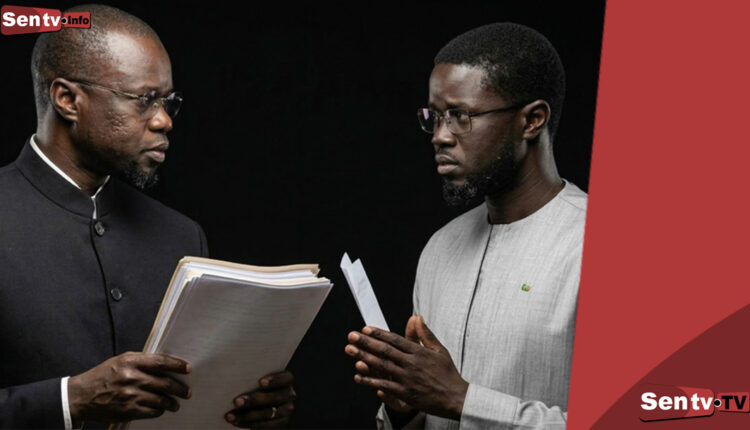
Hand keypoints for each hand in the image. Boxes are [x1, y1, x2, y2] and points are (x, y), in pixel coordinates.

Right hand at [68, 352, 190, 423]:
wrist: (80, 396)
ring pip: (160, 400)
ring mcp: (130, 395)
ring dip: (171, 403)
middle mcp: (131, 378)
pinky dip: (159, 411)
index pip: (161, 362)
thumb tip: (164, 364)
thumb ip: (141, 361)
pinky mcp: (128, 410)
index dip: (177, 365)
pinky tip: (161, 410)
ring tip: (175, 404)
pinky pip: (151, 412)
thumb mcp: (120, 361)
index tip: (188, 368)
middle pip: (165, 383)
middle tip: (187, 392)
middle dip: (180, 389)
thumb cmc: (103, 376)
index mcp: (130, 362)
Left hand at [224, 370, 295, 427]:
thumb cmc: (251, 382)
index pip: (285, 378)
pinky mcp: (280, 423)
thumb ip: (250, 374)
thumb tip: (232, 368)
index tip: (260, 382)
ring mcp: (286, 410)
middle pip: (274, 398)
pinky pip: (265, 426)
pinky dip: (248, 424)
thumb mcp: (254, 376)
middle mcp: (289, 394)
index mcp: (286, 379)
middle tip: (236, 401)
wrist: (254, 402)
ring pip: (268, 414)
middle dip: (254, 400)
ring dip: (247, 415)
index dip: (274, 380)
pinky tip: (236, 422)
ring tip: (230, 415)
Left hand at [345, 315, 468, 419]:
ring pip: (382, 366)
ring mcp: (407, 379)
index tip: (366, 328)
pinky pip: (385, 385)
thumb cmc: (448, 374)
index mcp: (419, 352)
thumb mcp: (439, 350)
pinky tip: (358, 376)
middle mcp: (411, 364)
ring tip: (350, 350)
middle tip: (352, 336)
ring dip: (364, 357)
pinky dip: (371, 381)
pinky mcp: (405, 394)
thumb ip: (425, 334)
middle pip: (385, 351)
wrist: (456, 398)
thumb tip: (417, 317)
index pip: (395, 340)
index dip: (379, 333)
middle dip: (366, 342)